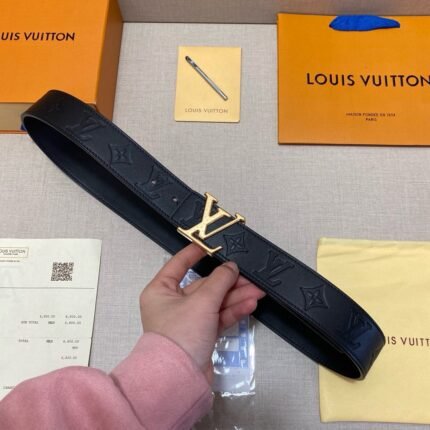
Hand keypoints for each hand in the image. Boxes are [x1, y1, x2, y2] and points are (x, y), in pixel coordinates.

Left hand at [139, 243, 265, 382]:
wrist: (180, 379)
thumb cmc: (180, 334)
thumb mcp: (201, 301)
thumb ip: (219, 281)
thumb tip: (231, 267)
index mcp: (161, 290)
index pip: (179, 264)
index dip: (195, 253)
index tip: (212, 244)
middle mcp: (172, 304)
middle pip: (204, 285)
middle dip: (228, 282)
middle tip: (249, 277)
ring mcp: (187, 320)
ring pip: (214, 302)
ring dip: (235, 296)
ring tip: (257, 291)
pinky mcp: (200, 335)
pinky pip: (218, 317)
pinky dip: (232, 311)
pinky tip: (249, 304)